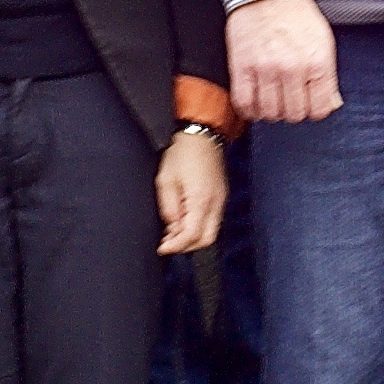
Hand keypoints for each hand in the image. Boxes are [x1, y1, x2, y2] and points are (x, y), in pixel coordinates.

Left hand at [155, 126, 228, 255]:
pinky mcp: (221, 196)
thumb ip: (169, 208)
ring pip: (211, 232)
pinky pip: (213, 220)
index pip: (192, 235)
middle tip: (168, 242)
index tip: (162, 248)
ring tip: (173, 231)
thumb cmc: (182, 154)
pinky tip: (184, 220)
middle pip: (206, 239)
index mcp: (201, 200)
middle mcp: (215, 203)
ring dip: (192, 237)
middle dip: (186, 246)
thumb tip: (172, 228)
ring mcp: (221, 200)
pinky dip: (199, 227)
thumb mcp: (166, 180)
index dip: (176, 246)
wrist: (202, 135)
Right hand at [229, 0, 340, 125]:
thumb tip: (332, 103)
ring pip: (270, 113)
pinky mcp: (242, 66)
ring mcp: (265, 68)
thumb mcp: (323, 41)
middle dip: (292, 110)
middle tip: (288, 99)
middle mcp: (292, 67)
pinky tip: (254, 102)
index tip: (308, 104)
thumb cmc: (295, 14)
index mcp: (317, 62)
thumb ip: (328, 76)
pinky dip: (249, 109)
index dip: (314, 110)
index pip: (319, 109)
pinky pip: (245, 103)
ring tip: (271, 99)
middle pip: (293, 114)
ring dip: (271, 111)